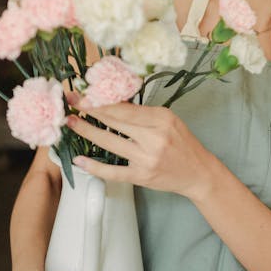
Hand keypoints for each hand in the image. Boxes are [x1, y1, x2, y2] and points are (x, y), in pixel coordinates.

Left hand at [65, 93, 215, 200]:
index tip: (85, 94)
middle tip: (71, 102)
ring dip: (87, 131)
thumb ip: (144, 113)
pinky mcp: (141, 176)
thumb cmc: (183, 144)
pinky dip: (94, 166)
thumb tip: (114, 102)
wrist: (199, 173)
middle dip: (90, 109)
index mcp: (162, 119)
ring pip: (110, 142)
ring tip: (71, 122)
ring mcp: (146, 158)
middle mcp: (154, 137)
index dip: (102, 100)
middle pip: (115, 121)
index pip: (126, 107)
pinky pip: (113, 171)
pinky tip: (80, 160)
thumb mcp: (169, 120)